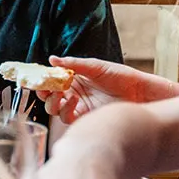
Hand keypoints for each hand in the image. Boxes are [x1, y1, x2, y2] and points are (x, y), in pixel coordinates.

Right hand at [41, 57, 178, 125]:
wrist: (140, 93)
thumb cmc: (121, 76)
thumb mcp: (96, 67)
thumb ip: (74, 64)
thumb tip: (52, 59)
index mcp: (76, 78)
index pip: (53, 80)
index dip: (44, 79)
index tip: (38, 77)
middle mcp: (74, 93)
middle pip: (50, 96)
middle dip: (44, 92)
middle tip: (45, 87)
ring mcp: (79, 107)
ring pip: (55, 109)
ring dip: (53, 102)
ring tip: (61, 94)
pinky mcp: (86, 119)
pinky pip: (68, 118)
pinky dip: (65, 110)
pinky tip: (72, 101)